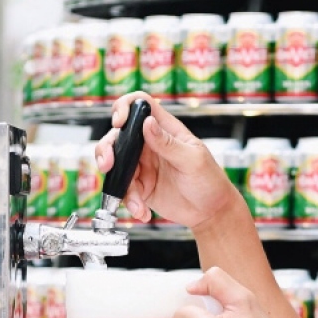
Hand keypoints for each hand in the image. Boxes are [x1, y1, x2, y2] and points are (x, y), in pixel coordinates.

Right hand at [94, 92, 243, 230]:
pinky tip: (142, 211)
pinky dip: (129, 202)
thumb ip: (169, 143)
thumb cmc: (210, 180)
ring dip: (118, 184)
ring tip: (136, 202)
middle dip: (107, 149)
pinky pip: (124, 191)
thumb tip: (148, 123)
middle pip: (118, 136)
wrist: (211, 212)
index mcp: (164, 129)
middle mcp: (149, 144)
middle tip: (108, 165)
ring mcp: (142, 166)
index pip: (140, 105)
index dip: (125, 107)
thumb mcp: (193, 160)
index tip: (119, 122)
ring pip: (116, 166)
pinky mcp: (139, 187)